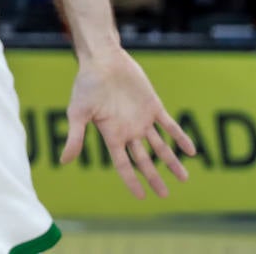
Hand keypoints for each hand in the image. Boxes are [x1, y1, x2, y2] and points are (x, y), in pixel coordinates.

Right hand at [62, 49, 195, 197]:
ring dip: (172, 161)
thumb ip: (75, 137)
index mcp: (111, 135)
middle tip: (165, 194)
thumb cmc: (86, 84)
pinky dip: (180, 138)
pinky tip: (191, 151)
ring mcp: (142, 119)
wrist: (103, 59)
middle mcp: (128, 130)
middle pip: (144, 160)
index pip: (123, 165)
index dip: (131, 181)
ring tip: (184, 178)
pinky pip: (170, 126)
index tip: (141, 197)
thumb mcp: (77, 112)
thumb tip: (64, 161)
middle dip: (154, 177)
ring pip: (160, 146)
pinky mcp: (153, 106)